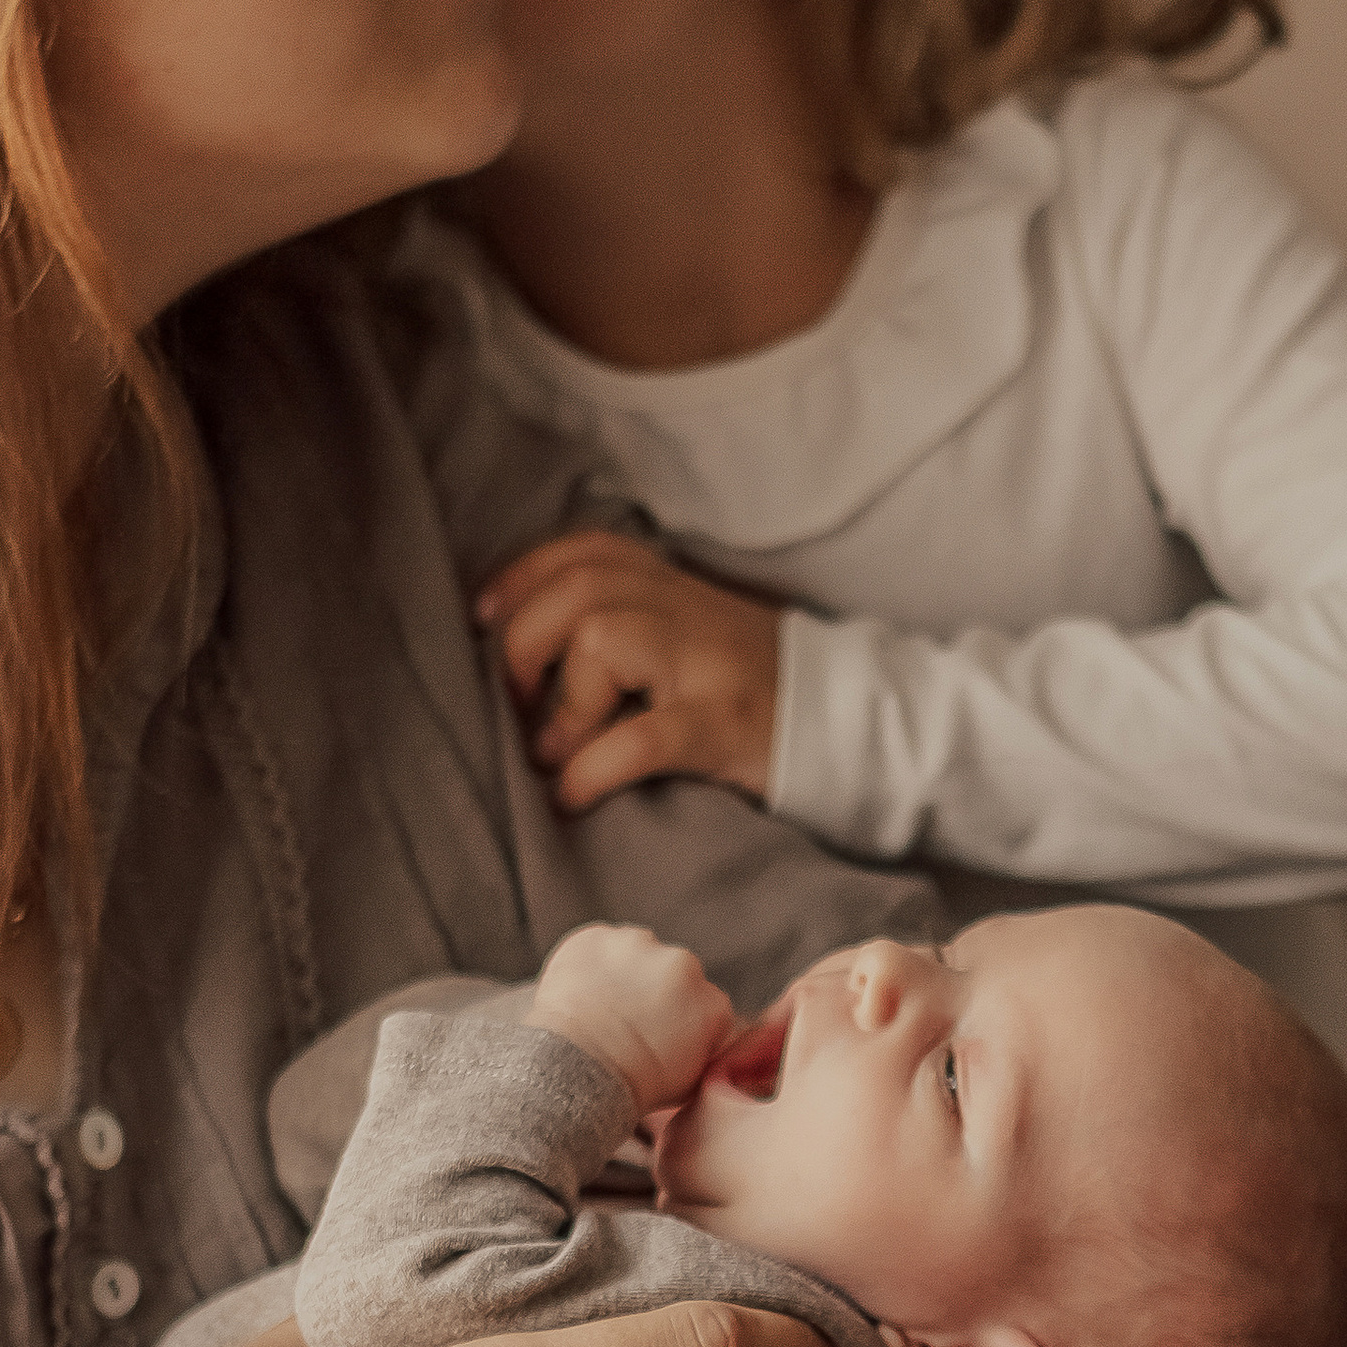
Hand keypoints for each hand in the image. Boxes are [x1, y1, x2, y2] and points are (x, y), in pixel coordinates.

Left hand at [477, 531, 780, 809]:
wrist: (861, 722)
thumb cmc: (759, 690)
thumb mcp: (696, 637)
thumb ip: (633, 626)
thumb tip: (531, 655)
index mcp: (677, 589)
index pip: (587, 551)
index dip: (524, 576)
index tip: (485, 616)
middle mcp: (689, 612)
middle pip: (579, 588)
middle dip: (524, 642)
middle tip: (516, 705)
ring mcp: (709, 665)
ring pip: (604, 638)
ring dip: (561, 702)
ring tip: (554, 752)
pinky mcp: (727, 726)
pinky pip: (644, 737)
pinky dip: (593, 767)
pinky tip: (574, 794)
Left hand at [533, 921, 732, 1108]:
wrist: (578, 1069)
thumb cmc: (629, 1085)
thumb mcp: (689, 1084)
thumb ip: (706, 1053)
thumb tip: (704, 1044)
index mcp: (712, 1004)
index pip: (703, 1002)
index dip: (679, 1017)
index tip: (659, 1032)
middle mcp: (683, 965)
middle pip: (671, 972)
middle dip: (653, 990)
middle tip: (625, 1020)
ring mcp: (639, 945)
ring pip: (634, 953)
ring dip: (623, 971)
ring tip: (599, 1007)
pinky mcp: (598, 936)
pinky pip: (596, 945)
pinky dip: (589, 963)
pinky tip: (580, 992)